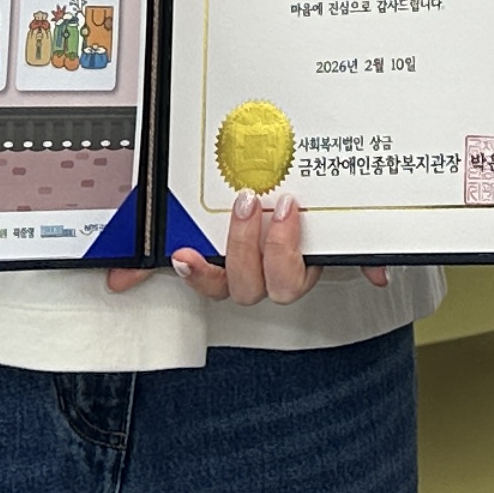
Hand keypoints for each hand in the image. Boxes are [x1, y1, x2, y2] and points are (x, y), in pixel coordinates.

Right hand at [140, 193, 388, 305]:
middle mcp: (274, 272)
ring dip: (283, 251)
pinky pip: (362, 267)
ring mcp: (309, 266)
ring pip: (288, 286)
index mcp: (243, 263)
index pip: (213, 285)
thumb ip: (174, 243)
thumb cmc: (273, 210)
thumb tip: (116, 279)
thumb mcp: (221, 215)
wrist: (339, 203)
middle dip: (241, 249)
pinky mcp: (348, 254)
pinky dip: (372, 269)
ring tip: (284, 206)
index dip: (197, 278)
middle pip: (248, 289)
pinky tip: (377, 269)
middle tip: (244, 204)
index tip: (182, 256)